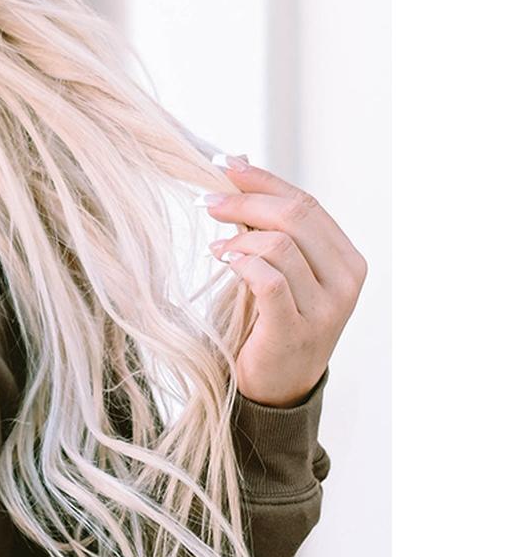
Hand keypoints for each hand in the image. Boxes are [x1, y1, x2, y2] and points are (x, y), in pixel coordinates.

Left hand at [202, 156, 367, 406]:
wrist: (278, 390)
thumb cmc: (272, 325)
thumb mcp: (280, 273)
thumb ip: (270, 230)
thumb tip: (242, 167)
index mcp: (347, 261)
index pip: (308, 204)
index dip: (265, 181)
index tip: (227, 166)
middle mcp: (345, 281)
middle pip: (296, 216)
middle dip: (246, 201)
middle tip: (209, 201)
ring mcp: (326, 308)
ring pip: (281, 245)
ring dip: (239, 237)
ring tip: (216, 245)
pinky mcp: (297, 330)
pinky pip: (269, 280)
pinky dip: (242, 263)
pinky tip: (223, 261)